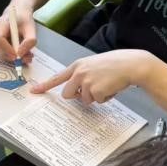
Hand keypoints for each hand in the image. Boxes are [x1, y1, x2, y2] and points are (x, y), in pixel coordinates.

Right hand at [0, 5, 36, 62]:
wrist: (19, 12)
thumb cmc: (24, 19)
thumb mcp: (31, 28)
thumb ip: (29, 41)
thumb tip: (20, 54)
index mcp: (1, 24)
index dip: (6, 49)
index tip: (17, 56)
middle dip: (11, 56)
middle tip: (26, 58)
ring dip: (13, 57)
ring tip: (27, 55)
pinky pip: (0, 51)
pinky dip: (10, 55)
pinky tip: (20, 52)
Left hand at [32, 50, 154, 104]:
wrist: (132, 64)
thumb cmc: (116, 64)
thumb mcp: (94, 65)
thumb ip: (83, 75)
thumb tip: (78, 91)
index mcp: (78, 66)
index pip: (57, 77)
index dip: (45, 86)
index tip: (34, 91)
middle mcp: (79, 73)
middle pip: (68, 94)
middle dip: (78, 96)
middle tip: (93, 89)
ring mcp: (86, 82)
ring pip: (85, 100)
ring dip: (96, 96)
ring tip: (107, 84)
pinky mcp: (95, 90)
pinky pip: (97, 101)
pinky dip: (105, 98)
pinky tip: (112, 87)